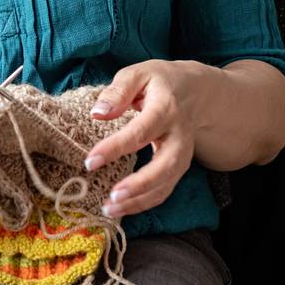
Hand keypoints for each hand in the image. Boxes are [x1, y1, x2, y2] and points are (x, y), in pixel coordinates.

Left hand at [80, 60, 208, 218]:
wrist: (193, 90)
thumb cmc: (158, 82)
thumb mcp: (137, 74)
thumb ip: (117, 92)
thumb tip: (98, 113)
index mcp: (166, 108)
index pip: (140, 132)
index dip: (115, 148)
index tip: (90, 161)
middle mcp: (179, 135)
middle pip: (165, 166)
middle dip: (139, 184)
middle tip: (112, 196)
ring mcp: (183, 154)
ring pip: (166, 184)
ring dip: (139, 201)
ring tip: (109, 209)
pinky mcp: (179, 167)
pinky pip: (164, 190)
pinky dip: (144, 203)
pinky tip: (121, 208)